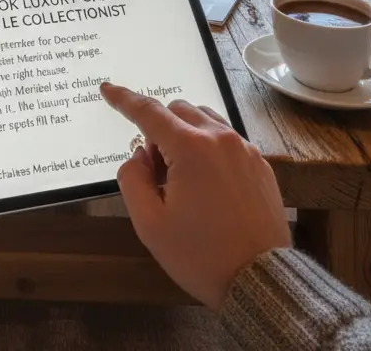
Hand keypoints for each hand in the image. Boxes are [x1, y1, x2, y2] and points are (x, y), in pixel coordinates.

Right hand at [100, 81, 290, 311]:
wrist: (262, 282)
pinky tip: (207, 185)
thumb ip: (133, 179)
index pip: (149, 112)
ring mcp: (245, 149)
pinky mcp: (261, 164)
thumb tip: (140, 155)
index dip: (124, 99)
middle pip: (178, 110)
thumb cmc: (201, 255)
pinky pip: (226, 139)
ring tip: (182, 179)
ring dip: (184, 135)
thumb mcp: (150, 224)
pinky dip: (208, 147)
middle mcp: (220, 138)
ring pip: (204, 120)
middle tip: (156, 174)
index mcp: (191, 148)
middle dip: (159, 131)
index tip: (107, 88)